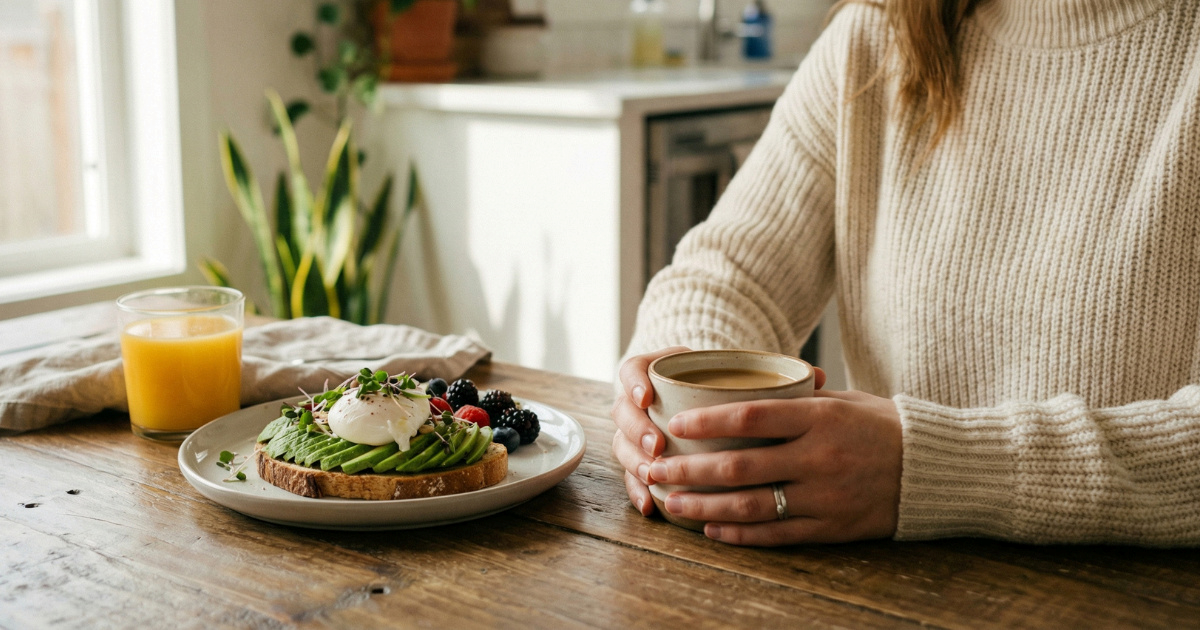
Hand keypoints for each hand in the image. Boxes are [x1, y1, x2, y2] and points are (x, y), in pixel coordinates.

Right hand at [609, 347, 826, 518]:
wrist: (714, 406)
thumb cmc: (731, 390)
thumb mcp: (746, 377)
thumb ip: (773, 375)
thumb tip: (818, 377)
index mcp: (662, 372)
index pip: (633, 369)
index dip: (633, 383)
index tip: (648, 397)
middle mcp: (644, 402)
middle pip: (622, 412)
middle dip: (635, 431)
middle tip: (656, 446)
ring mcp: (639, 433)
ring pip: (622, 447)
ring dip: (635, 463)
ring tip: (654, 476)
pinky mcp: (644, 462)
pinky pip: (632, 477)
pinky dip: (638, 491)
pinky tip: (651, 506)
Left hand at [649, 390, 901, 544]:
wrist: (932, 469)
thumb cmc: (881, 425)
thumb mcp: (842, 399)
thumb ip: (795, 398)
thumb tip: (745, 386)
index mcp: (819, 418)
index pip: (750, 418)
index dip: (707, 421)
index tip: (675, 422)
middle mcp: (818, 458)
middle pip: (740, 467)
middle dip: (689, 469)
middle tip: (656, 468)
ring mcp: (824, 497)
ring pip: (751, 506)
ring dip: (704, 505)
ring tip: (671, 501)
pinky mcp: (832, 528)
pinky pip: (777, 534)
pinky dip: (740, 534)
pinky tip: (711, 528)